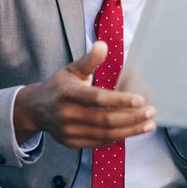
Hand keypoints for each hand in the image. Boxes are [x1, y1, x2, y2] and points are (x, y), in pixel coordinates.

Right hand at [14, 41, 155, 147]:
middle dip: (131, 117)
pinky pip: (99, 142)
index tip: (140, 100)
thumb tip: (103, 45)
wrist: (36, 109)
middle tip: (151, 112)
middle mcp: (67, 114)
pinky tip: (132, 130)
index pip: (97, 99)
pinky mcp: (72, 142)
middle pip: (104, 119)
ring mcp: (69, 131)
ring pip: (104, 134)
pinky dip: (118, 137)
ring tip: (148, 124)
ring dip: (130, 130)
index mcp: (67, 93)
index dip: (120, 100)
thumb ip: (89, 60)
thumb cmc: (59, 86)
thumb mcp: (71, 69)